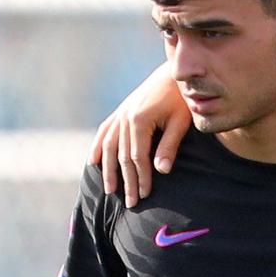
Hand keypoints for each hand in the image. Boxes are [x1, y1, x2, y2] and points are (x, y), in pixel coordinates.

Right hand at [90, 63, 190, 205]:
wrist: (176, 73)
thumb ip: (169, 145)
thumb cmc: (182, 99)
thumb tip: (161, 171)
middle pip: (121, 155)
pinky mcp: (122, 110)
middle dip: (126, 180)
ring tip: (110, 190)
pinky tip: (93, 161)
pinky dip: (98, 147)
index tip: (144, 195)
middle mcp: (125, 116)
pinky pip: (105, 131)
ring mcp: (121, 113)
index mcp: (139, 120)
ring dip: (108, 169)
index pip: (137, 156)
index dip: (141, 177)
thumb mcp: (180, 122)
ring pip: (109, 145)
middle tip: (130, 203)